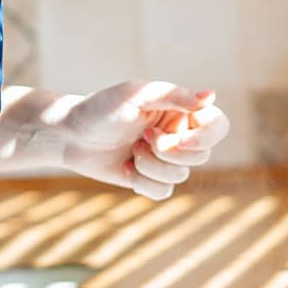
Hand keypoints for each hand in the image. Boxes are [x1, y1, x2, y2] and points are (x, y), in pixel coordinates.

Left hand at [51, 80, 229, 199]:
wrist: (69, 134)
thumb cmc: (101, 107)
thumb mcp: (135, 95)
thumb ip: (174, 95)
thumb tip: (211, 96)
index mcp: (181, 111)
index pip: (218, 125)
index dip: (207, 136)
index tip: (183, 138)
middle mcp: (178, 135)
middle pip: (201, 155)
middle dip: (170, 151)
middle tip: (143, 137)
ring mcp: (165, 160)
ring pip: (181, 176)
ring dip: (151, 165)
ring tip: (131, 150)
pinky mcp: (150, 180)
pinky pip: (163, 192)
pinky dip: (142, 181)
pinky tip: (124, 168)